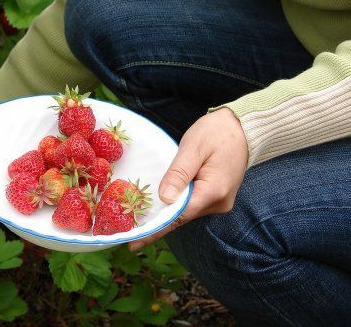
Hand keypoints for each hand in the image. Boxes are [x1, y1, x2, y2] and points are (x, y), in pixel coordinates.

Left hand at [129, 108, 247, 250]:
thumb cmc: (217, 133)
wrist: (242, 128)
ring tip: (139, 217)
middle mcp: (219, 203)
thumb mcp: (193, 147)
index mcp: (214, 191)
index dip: (156, 228)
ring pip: (186, 212)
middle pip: (182, 217)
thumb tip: (165, 199)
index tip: (135, 242)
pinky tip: (160, 206)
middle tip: (129, 229)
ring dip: (166, 213)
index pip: (179, 216)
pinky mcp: (217, 197)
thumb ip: (179, 173)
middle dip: (157, 222)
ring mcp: (219, 202)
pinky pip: (192, 205)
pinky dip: (176, 206)